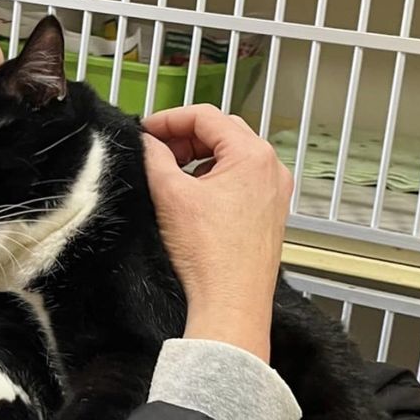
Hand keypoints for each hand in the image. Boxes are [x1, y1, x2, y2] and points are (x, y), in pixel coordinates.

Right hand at [142, 105, 292, 360]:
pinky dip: (214, 179)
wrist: (231, 303)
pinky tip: (192, 199)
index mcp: (253, 155)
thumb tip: (145, 141)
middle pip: (222, 133)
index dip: (169, 119)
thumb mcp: (170, 196)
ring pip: (231, 158)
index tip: (144, 132)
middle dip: (184, 138)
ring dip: (198, 159)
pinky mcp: (270, 214)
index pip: (206, 116)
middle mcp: (272, 168)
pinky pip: (240, 181)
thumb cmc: (208, 254)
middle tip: (155, 152)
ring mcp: (275, 192)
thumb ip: (153, 157)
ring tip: (170, 176)